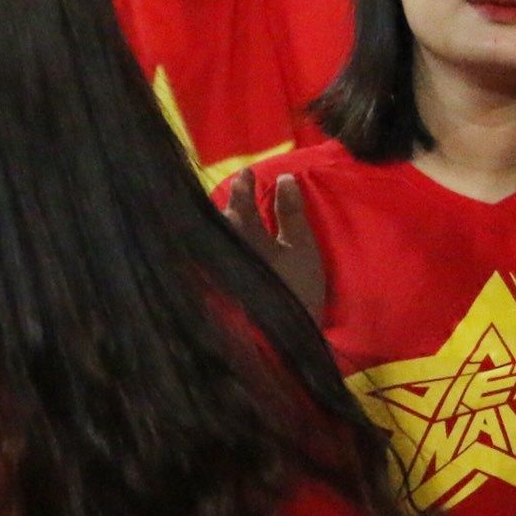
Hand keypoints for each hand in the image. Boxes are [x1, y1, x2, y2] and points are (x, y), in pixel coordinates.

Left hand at [223, 169, 326, 319]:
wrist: (278, 343)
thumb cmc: (296, 292)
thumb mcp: (302, 249)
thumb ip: (291, 213)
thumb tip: (284, 177)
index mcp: (244, 235)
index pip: (240, 203)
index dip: (243, 186)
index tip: (247, 172)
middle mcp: (223, 248)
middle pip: (222, 220)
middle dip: (230, 204)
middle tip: (239, 190)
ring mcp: (216, 269)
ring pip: (216, 238)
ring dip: (224, 224)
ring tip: (235, 216)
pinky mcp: (214, 288)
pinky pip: (213, 256)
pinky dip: (220, 246)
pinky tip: (230, 246)